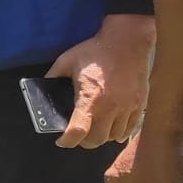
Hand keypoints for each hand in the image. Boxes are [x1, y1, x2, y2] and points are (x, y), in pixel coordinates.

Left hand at [46, 14, 153, 148]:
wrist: (128, 41)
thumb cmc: (96, 50)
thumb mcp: (67, 61)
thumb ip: (53, 77)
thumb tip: (42, 88)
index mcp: (90, 99)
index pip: (78, 131)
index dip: (67, 141)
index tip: (61, 140)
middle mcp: (111, 108)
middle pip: (96, 140)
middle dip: (83, 141)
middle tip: (77, 134)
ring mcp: (128, 107)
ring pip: (113, 137)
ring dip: (102, 136)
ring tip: (95, 128)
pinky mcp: (140, 104)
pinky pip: (130, 129)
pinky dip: (119, 132)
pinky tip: (112, 126)